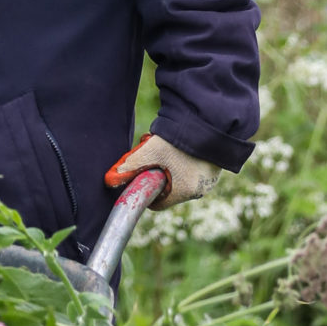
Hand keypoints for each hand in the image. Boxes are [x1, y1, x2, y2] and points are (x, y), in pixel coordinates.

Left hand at [104, 131, 219, 207]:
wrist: (209, 121)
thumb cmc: (179, 138)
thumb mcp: (150, 151)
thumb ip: (130, 165)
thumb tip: (110, 180)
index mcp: (185, 191)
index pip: (159, 204)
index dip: (147, 192)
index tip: (142, 178)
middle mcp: (200, 190)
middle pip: (170, 190)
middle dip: (159, 177)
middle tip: (153, 158)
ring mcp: (210, 179)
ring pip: (182, 180)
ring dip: (172, 168)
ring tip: (167, 148)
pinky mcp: (216, 167)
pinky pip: (195, 171)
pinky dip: (185, 162)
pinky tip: (180, 146)